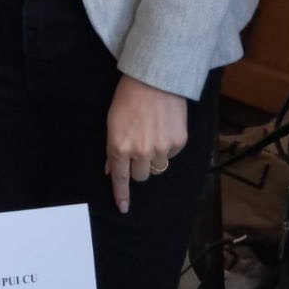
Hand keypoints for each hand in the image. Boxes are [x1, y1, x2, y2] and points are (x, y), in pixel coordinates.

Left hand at [105, 74, 187, 213]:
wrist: (154, 80)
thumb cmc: (128, 98)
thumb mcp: (112, 123)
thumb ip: (112, 150)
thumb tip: (111, 170)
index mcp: (119, 147)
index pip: (120, 179)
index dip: (121, 195)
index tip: (123, 208)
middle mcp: (140, 152)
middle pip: (140, 176)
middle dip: (138, 166)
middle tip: (139, 147)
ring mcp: (161, 149)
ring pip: (157, 168)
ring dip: (153, 158)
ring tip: (152, 135)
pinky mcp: (178, 142)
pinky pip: (171, 154)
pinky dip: (167, 146)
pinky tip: (163, 128)